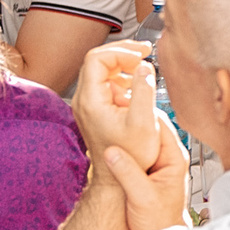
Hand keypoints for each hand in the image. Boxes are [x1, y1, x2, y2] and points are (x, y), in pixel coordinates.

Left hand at [69, 42, 160, 171]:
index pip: (97, 58)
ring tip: (142, 69)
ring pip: (100, 71)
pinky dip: (120, 78)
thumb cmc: (130, 156)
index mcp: (91, 100)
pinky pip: (104, 84)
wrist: (117, 178)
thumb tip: (145, 68)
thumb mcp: (144, 123)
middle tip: (144, 54)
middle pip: (97, 61)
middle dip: (122, 54)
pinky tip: (135, 87)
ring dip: (122, 65)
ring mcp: (87, 105)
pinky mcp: (94, 110)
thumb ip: (144, 91)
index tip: (141, 56)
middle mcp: (84, 100)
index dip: (121, 52)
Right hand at [102, 100, 188, 229]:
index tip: (124, 100)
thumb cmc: (158, 222)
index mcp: (174, 159)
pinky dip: (121, 141)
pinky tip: (106, 136)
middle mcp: (167, 157)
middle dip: (132, 115)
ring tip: (107, 112)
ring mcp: (155, 162)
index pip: (160, 126)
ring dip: (125, 126)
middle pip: (150, 127)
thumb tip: (111, 151)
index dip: (142, 111)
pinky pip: (133, 149)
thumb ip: (128, 174)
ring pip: (140, 137)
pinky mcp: (143, 169)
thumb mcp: (141, 197)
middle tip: (112, 102)